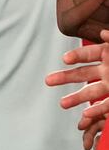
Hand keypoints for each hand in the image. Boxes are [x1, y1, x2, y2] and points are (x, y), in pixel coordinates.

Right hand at [45, 33, 108, 148]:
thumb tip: (105, 34)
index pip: (89, 54)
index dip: (77, 56)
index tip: (65, 59)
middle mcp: (108, 71)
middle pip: (83, 74)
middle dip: (66, 78)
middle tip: (48, 81)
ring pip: (91, 92)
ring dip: (77, 98)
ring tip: (62, 104)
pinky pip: (106, 105)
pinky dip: (97, 110)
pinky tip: (86, 116)